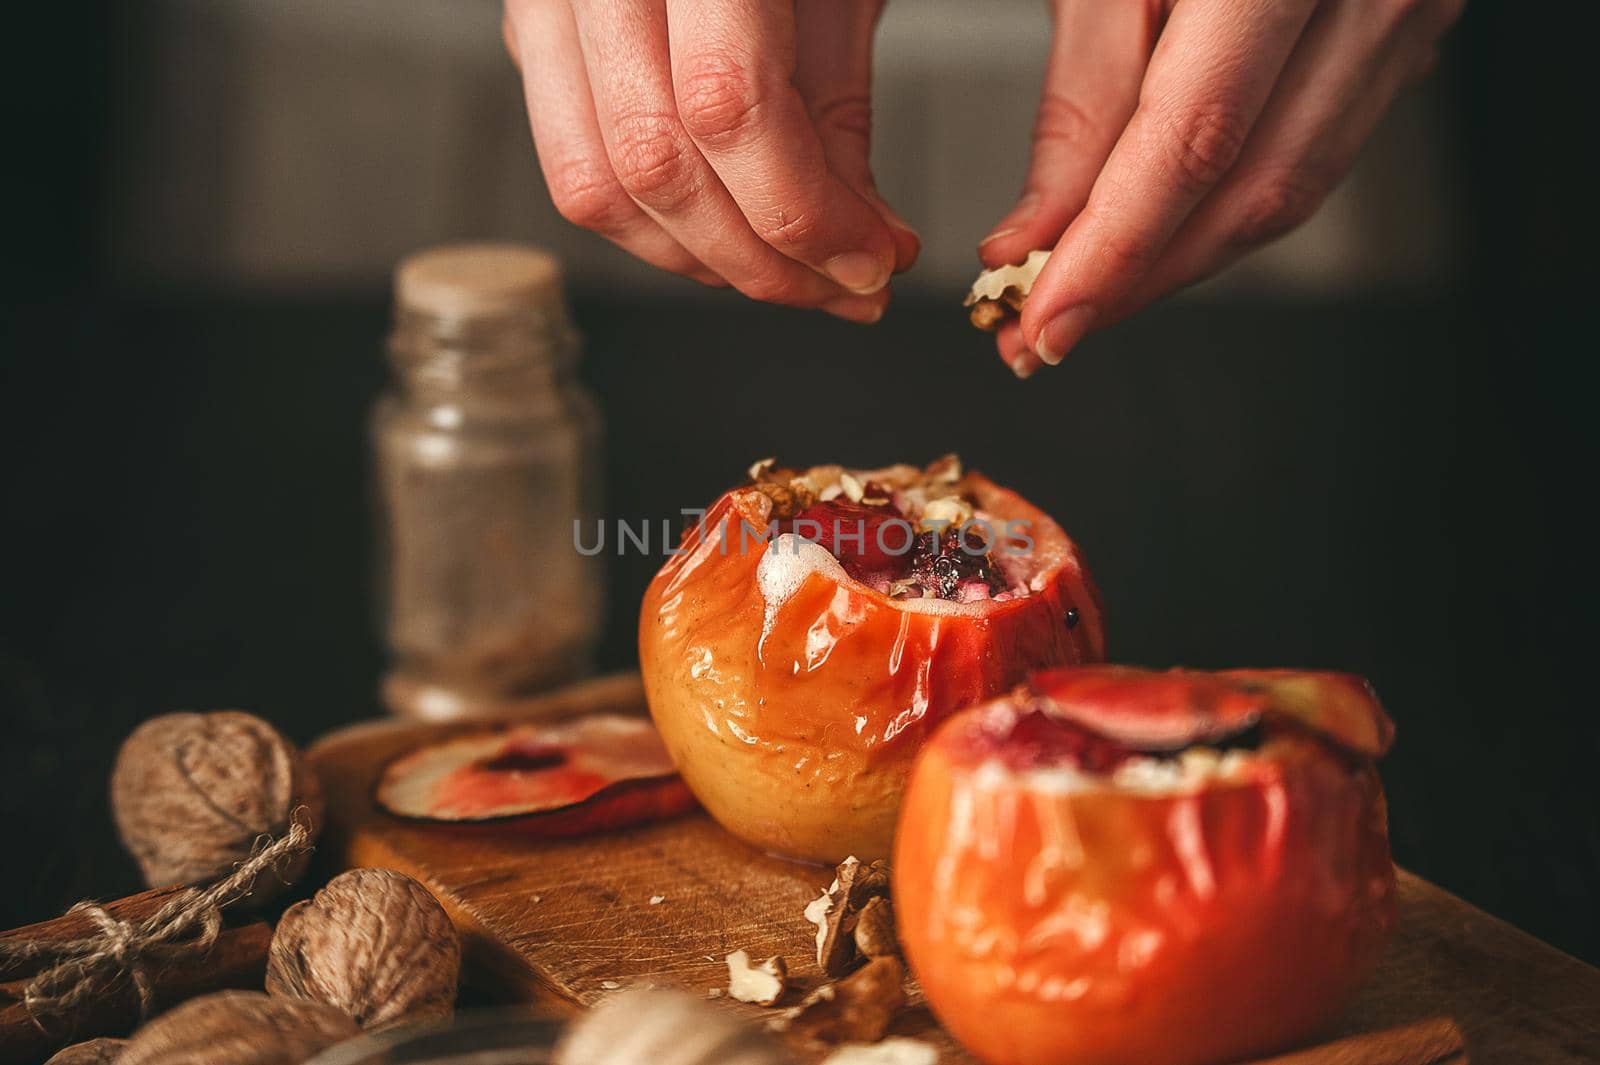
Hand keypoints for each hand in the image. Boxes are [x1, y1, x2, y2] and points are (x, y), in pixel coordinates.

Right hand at [503, 0, 919, 322]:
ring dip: (705, 261)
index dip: (804, 211)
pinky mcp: (536, 29)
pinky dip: (657, 225)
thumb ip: (842, 108)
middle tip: (845, 288)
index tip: (874, 262)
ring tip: (795, 274)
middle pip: (655, 164)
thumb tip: (859, 246)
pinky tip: (731, 236)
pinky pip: (575, 162)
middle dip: (761, 260)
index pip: (726, 104)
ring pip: (596, 185)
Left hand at [981, 0, 1462, 376]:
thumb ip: (1086, 82)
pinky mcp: (1405, 29)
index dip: (1114, 253)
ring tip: (1087, 299)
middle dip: (1141, 280)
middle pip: (1253, 191)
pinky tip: (1158, 233)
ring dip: (1183, 260)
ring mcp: (1405, 10)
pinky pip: (1318, 146)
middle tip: (1045, 334)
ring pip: (1292, 186)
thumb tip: (1041, 232)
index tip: (1043, 325)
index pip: (1192, 143)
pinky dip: (1228, 204)